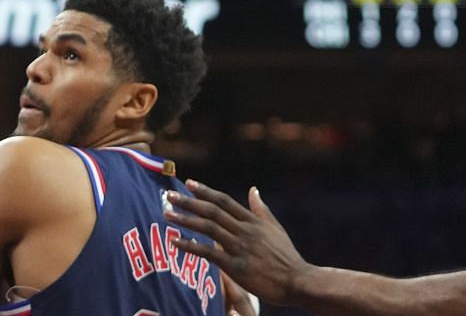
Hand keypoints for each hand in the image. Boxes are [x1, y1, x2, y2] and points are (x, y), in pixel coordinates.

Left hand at [165, 180, 307, 305]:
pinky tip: (175, 241)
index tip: (189, 183)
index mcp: (253, 221)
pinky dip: (190, 246)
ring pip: (208, 228)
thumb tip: (253, 189)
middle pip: (212, 211)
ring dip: (185, 220)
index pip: (224, 201)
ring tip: (166, 214)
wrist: (299, 281)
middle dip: (189, 202)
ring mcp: (240, 247)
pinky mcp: (236, 266)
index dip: (205, 191)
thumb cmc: (287, 257)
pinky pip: (208, 253)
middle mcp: (244, 231)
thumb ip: (261, 209)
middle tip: (169, 195)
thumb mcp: (275, 229)